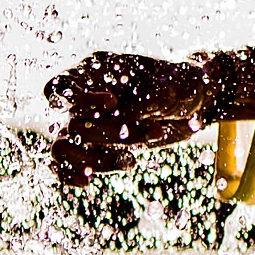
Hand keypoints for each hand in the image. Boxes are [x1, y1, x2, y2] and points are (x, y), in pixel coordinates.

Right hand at [44, 52, 211, 187]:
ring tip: (129, 161)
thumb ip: (145, 100)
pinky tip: (87, 182)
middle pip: (72, 124)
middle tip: (153, 131)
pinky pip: (68, 165)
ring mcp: (89, 124)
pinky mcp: (97, 147)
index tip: (111, 103)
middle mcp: (85, 99)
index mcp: (96, 73)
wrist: (193, 103)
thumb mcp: (169, 86)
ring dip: (96, 160)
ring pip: (64, 148)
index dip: (79, 100)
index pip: (61, 88)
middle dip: (111, 135)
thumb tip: (124, 118)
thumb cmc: (179, 84)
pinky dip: (73, 174)